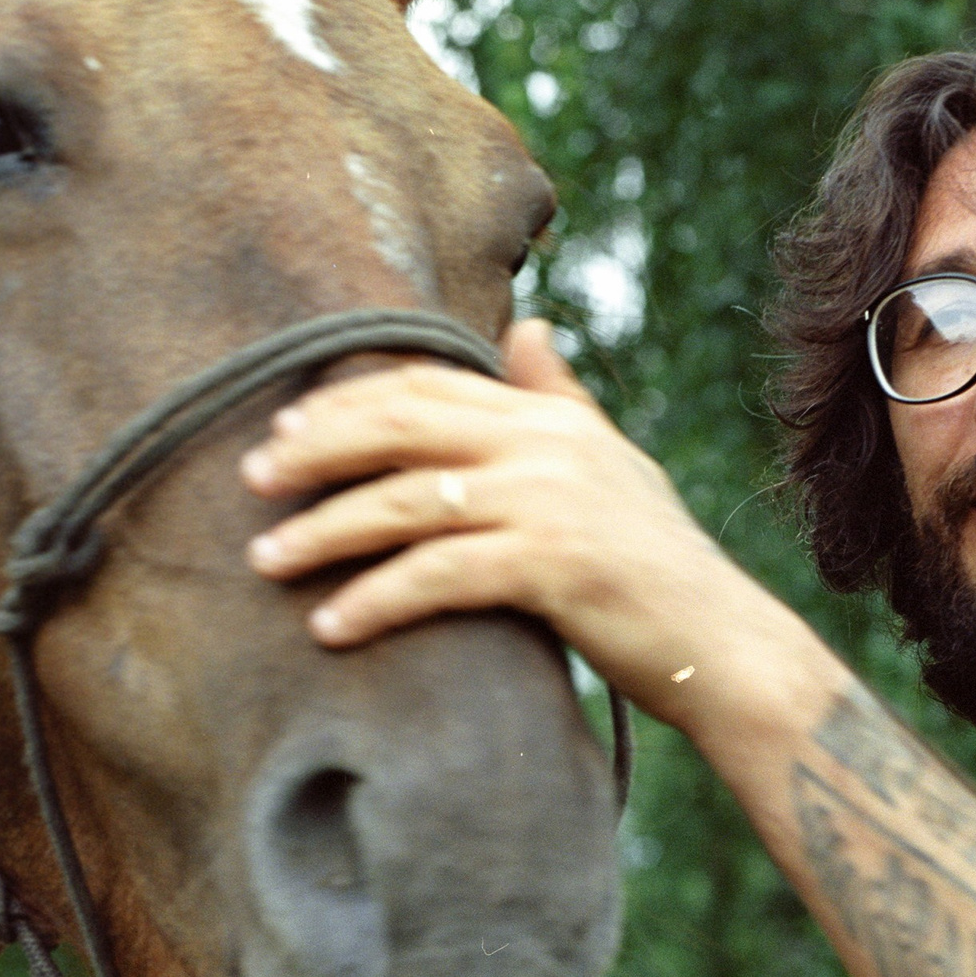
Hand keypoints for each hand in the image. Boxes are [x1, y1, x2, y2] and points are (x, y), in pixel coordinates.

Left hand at [242, 320, 816, 728]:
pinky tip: (331, 625)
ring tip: (265, 561)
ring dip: (323, 532)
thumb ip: (558, 401)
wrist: (724, 648)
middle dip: (315, 449)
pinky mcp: (551, 566)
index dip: (349, 400)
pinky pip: (436, 576)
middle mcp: (547, 446)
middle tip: (252, 481)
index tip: (284, 425)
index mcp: (551, 419)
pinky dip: (375, 600)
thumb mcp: (611, 468)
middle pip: (402, 426)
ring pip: (405, 502)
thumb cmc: (658, 572)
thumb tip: (524, 328)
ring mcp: (549, 502)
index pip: (427, 382)